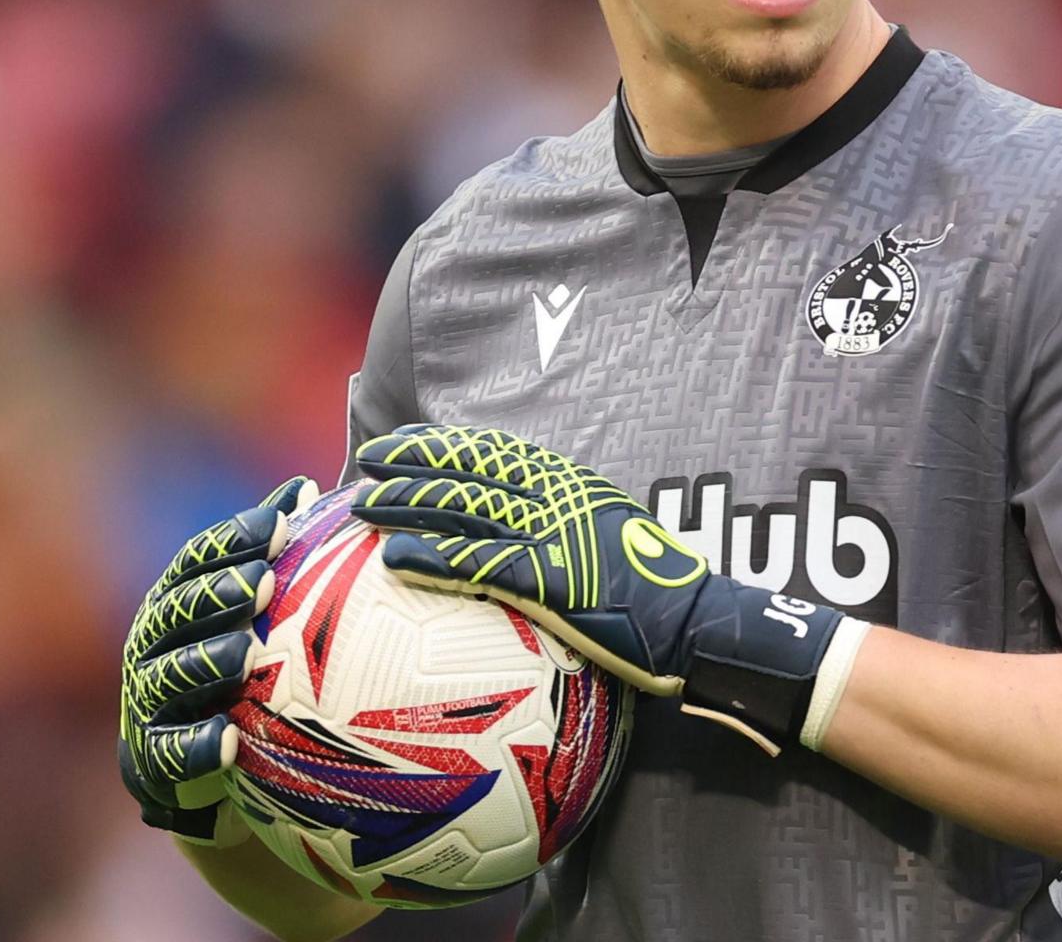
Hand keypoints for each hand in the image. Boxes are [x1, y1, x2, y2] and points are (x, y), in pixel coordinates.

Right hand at [118, 475, 317, 842]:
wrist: (212, 767)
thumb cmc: (247, 672)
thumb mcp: (262, 612)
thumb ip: (278, 553)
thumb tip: (305, 485)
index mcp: (180, 602)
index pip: (200, 560)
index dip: (236, 538)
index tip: (282, 523)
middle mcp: (154, 645)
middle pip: (178, 611)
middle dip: (217, 593)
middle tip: (264, 582)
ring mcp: (149, 701)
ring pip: (168, 676)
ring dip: (204, 663)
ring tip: (243, 655)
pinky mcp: (153, 759)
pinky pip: (171, 752)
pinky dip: (196, 746)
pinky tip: (229, 740)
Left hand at [350, 424, 867, 755]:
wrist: (696, 623)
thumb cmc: (655, 591)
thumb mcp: (609, 536)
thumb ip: (565, 525)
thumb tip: (524, 532)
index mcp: (571, 484)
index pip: (496, 452)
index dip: (444, 443)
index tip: (404, 439)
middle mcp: (558, 499)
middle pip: (471, 471)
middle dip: (413, 462)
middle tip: (367, 460)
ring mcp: (553, 537)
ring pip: (466, 510)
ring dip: (409, 504)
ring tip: (365, 502)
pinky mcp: (550, 580)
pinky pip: (477, 565)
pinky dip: (432, 559)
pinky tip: (394, 557)